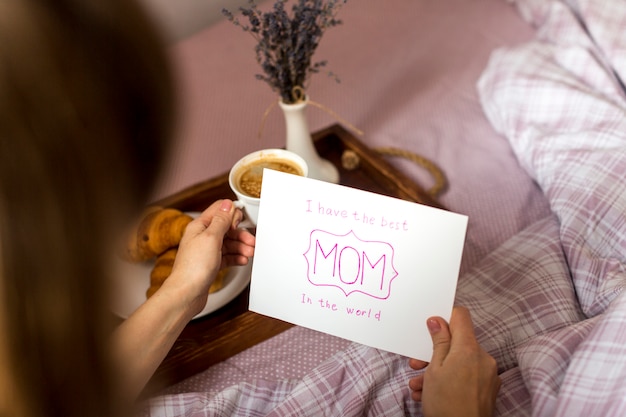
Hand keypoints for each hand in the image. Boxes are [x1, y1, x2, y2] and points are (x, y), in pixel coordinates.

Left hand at [163, 199, 254, 315]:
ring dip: (241, 247)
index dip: (232, 214)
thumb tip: (227, 204)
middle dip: (241, 234)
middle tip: (251, 241)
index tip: (242, 221)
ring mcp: (206, 251)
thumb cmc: (193, 268)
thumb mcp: (211, 238)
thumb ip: (221, 220)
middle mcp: (201, 237)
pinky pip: (227, 257)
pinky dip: (236, 257)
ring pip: (228, 244)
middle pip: (226, 229)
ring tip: (250, 253)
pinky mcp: (210, 264)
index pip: (218, 211)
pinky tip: (242, 260)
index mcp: (199, 226)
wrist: (186, 294)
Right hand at [408, 306, 500, 416]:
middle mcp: (484, 358)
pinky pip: (467, 376)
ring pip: (460, 362)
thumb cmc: (446, 405)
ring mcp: (488, 375)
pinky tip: (431, 393)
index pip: (461, 316)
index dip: (445, 317)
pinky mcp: (488, 390)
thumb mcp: (434, 369)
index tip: (432, 326)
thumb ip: (439, 342)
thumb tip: (438, 320)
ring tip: (419, 385)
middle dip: (435, 352)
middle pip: (458, 343)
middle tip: (417, 364)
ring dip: (438, 370)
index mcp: (470, 349)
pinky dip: (450, 381)